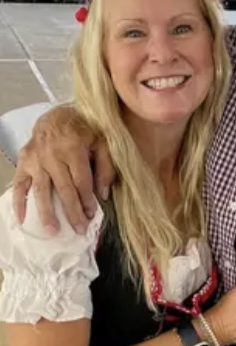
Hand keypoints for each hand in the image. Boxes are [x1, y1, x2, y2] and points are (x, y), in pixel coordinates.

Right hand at [13, 106, 114, 233]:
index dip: (87, 200)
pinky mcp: (23, 161)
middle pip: (63, 189)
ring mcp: (35, 158)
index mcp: (73, 148)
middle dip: (72, 211)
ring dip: (47, 212)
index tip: (92, 216)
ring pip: (41, 190)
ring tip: (52, 231)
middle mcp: (52, 154)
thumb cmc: (85, 130)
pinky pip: (20, 184)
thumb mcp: (103, 142)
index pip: (81, 181)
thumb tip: (103, 194)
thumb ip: (105, 167)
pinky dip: (19, 202)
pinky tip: (23, 219)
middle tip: (79, 229)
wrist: (59, 114)